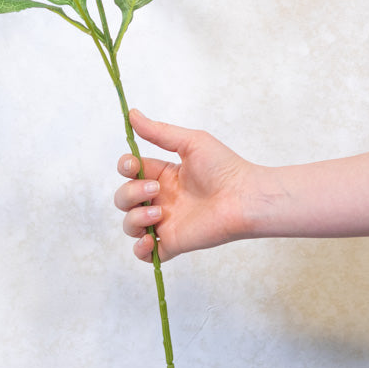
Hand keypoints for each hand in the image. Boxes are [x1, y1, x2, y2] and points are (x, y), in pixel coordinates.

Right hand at [114, 110, 368, 261]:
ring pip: (129, 225)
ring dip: (134, 218)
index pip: (130, 172)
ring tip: (159, 213)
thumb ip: (158, 131)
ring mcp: (165, 223)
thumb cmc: (224, 167)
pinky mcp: (172, 243)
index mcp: (163, 175)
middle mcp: (161, 199)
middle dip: (130, 193)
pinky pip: (144, 254)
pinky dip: (140, 248)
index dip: (125, 168)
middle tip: (155, 191)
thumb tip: (131, 113)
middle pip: (123, 198)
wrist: (245, 197)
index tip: (133, 165)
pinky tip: (151, 238)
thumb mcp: (190, 142)